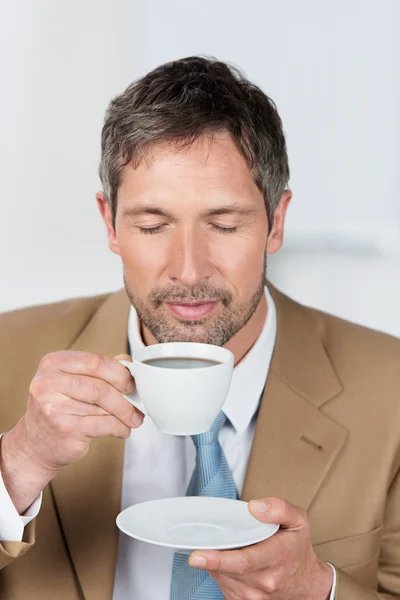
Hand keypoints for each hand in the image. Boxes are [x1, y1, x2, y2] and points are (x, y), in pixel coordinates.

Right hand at [0, 351, 142, 513]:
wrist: (35, 445)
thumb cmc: (58, 409)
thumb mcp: (71, 381)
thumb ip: (98, 370)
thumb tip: (128, 364)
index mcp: (52, 363)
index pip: (95, 361)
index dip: (119, 372)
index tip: (132, 383)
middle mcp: (49, 383)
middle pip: (100, 386)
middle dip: (125, 397)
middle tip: (137, 404)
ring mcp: (55, 407)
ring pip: (104, 407)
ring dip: (125, 414)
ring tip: (132, 419)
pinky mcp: (66, 429)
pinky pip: (104, 425)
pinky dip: (120, 427)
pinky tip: (122, 430)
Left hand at [188, 497, 332, 599]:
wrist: (306, 583)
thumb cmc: (297, 549)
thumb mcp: (298, 521)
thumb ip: (279, 508)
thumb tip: (255, 507)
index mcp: (276, 558)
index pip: (243, 562)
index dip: (217, 559)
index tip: (197, 556)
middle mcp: (264, 582)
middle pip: (227, 569)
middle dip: (212, 557)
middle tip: (199, 548)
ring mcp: (253, 596)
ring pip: (222, 577)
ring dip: (216, 563)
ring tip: (226, 548)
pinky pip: (222, 585)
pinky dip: (220, 572)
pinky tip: (228, 561)